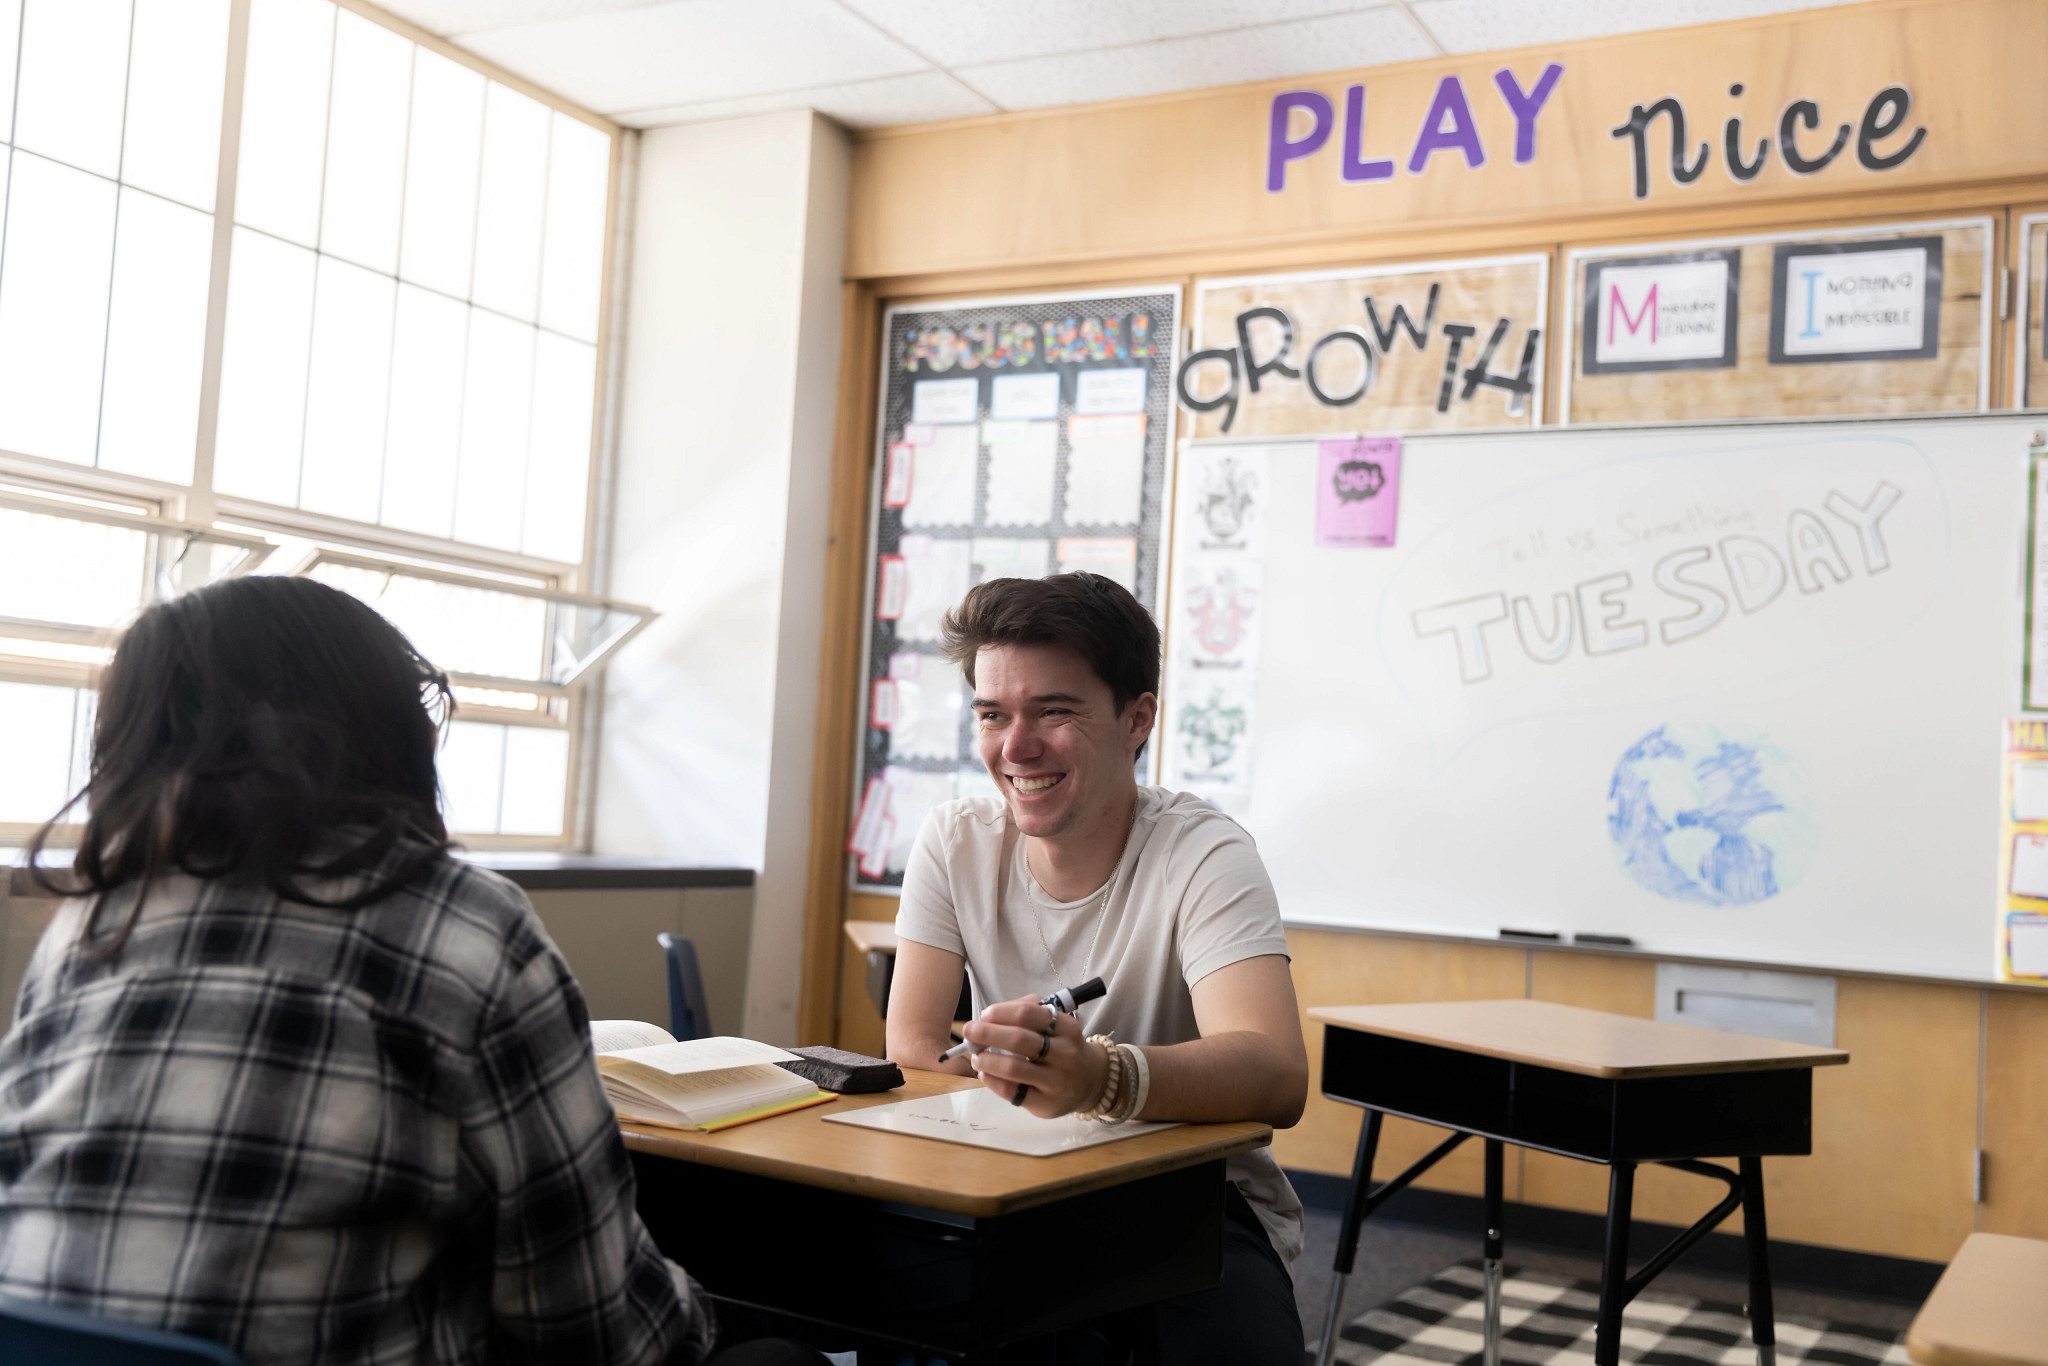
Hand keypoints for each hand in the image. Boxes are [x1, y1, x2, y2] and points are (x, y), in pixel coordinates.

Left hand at [960, 996, 1107, 1118]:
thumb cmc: (1061, 1046)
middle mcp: (1065, 1054)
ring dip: (987, 1060)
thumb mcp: (1054, 1022)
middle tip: (969, 1031)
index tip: (984, 1015)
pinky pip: (1012, 1092)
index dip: (1001, 1013)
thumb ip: (1025, 1011)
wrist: (1089, 1081)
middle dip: (987, 1034)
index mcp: (1066, 1027)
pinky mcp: (1046, 1103)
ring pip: (1013, 1068)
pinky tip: (985, 1074)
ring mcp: (1057, 1081)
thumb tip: (989, 1016)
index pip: (1028, 1014)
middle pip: (1019, 1040)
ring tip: (977, 1056)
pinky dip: (992, 1081)